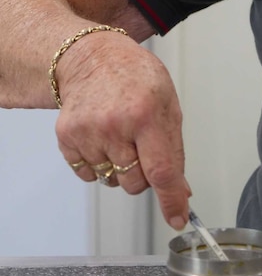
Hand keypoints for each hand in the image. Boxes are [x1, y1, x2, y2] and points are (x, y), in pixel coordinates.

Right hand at [54, 31, 190, 229]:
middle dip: (145, 174)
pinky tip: (103, 138)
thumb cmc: (137, 78)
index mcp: (147, 115)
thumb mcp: (169, 106)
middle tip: (144, 146)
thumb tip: (181, 190)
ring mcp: (87, 132)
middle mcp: (115, 125)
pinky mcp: (67, 137)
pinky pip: (88, 175)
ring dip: (121, 168)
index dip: (171, 199)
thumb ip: (175, 151)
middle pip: (136, 183)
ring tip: (122, 136)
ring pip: (112, 182)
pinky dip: (99, 165)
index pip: (162, 170)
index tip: (178, 217)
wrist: (94, 59)